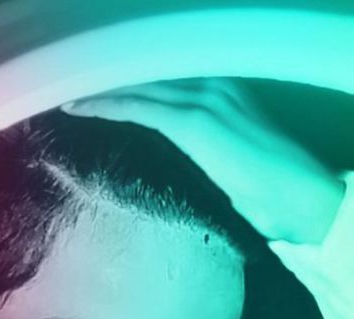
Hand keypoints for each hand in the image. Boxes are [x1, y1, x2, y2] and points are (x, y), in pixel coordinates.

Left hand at [61, 79, 343, 244]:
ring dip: (99, 90)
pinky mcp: (193, 121)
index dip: (128, 83)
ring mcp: (204, 100)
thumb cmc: (269, 187)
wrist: (298, 196)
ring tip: (66, 97)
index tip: (97, 88)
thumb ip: (203, 147)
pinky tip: (78, 108)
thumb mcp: (229, 157)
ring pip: (137, 86)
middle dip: (108, 80)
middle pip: (146, 76)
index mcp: (222, 92)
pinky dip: (105, 106)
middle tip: (72, 86)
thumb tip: (179, 159)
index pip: (163, 80)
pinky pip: (137, 107)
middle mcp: (212, 85)